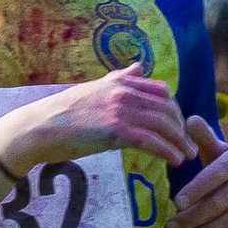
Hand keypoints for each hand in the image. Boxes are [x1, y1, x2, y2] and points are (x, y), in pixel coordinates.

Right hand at [0, 66, 196, 171]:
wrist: (38, 128)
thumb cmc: (62, 114)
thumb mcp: (93, 90)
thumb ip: (119, 79)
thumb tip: (139, 66)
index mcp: (119, 81)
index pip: (160, 90)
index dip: (175, 109)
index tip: (179, 126)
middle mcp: (123, 91)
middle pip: (167, 108)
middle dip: (182, 127)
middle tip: (189, 144)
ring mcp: (120, 110)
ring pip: (163, 125)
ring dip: (180, 142)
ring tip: (187, 156)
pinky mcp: (116, 130)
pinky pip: (152, 141)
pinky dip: (168, 151)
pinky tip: (175, 161)